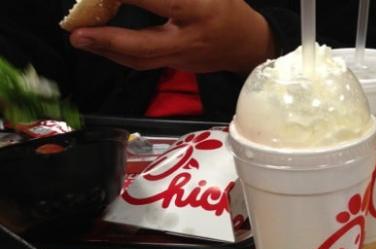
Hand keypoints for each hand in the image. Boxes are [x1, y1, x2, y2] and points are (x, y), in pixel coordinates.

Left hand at [68, 0, 276, 72]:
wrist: (248, 44)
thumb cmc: (227, 7)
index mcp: (199, 10)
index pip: (159, 2)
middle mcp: (190, 38)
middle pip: (145, 45)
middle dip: (109, 40)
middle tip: (78, 34)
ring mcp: (183, 57)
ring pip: (142, 59)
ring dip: (109, 51)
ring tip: (81, 40)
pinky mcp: (178, 65)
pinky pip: (145, 61)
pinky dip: (121, 54)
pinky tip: (102, 44)